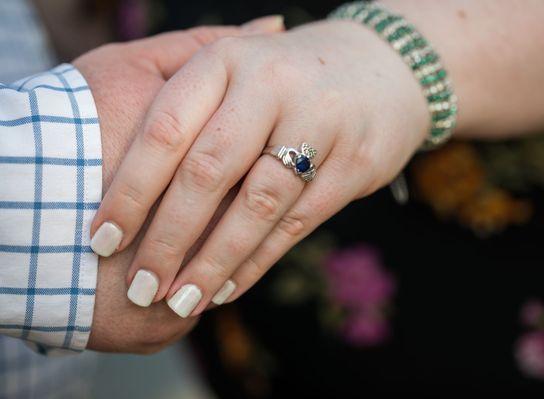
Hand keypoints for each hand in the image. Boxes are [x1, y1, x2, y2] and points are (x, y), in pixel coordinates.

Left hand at [91, 20, 428, 317]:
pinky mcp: (355, 163)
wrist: (383, 68)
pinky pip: (297, 222)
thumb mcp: (235, 64)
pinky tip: (228, 287)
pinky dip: (258, 260)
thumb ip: (185, 101)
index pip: (165, 130)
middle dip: (168, 238)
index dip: (129, 191)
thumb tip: (113, 173)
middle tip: (140, 286)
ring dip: (214, 261)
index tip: (102, 239)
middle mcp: (272, 85)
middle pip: (208, 172)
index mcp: (226, 59)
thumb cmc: (287, 75)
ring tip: (180, 301)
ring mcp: (321, 122)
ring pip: (256, 205)